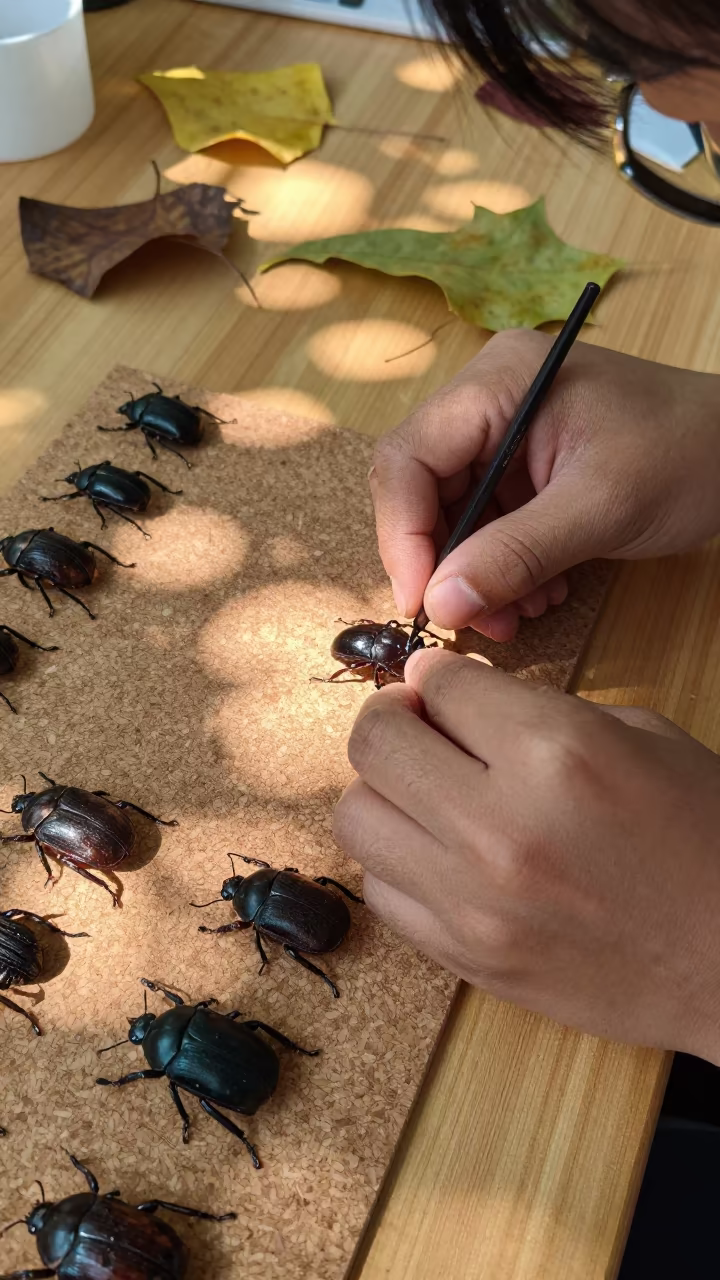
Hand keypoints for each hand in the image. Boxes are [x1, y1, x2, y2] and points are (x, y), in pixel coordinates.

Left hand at [334, 649, 719, 1061]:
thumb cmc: (707, 840)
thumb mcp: (642, 738)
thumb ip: (539, 709)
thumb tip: (456, 694)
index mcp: (557, 753)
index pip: (440, 681)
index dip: (439, 673)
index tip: (443, 682)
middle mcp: (500, 825)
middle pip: (375, 741)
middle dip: (393, 716)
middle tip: (422, 725)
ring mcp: (472, 901)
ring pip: (355, 815)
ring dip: (384, 789)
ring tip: (425, 790)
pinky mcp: (463, 957)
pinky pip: (379, 889)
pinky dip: (398, 859)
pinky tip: (440, 851)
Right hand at [371, 333, 719, 639]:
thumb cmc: (688, 454)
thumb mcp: (600, 508)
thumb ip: (515, 555)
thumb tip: (440, 604)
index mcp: (499, 381)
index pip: (408, 458)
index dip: (403, 535)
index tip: (422, 602)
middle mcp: (489, 398)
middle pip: (420, 488)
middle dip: (442, 562)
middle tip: (470, 620)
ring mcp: (504, 431)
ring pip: (450, 514)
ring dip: (474, 573)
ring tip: (519, 615)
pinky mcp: (522, 465)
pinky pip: (485, 522)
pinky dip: (501, 567)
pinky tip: (539, 594)